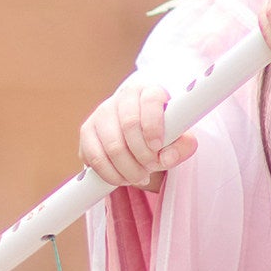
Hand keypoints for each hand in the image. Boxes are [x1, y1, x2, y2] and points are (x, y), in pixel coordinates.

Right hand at [79, 76, 197, 191]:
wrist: (138, 138)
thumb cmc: (161, 136)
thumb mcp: (179, 139)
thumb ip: (182, 146)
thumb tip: (167, 157)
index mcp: (149, 92)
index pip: (150, 100)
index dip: (153, 125)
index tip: (157, 147)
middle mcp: (123, 97)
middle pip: (129, 125)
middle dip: (143, 154)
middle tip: (151, 169)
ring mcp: (102, 112)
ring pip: (112, 145)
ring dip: (128, 168)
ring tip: (140, 177)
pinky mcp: (87, 131)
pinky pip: (95, 157)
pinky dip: (110, 173)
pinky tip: (122, 178)